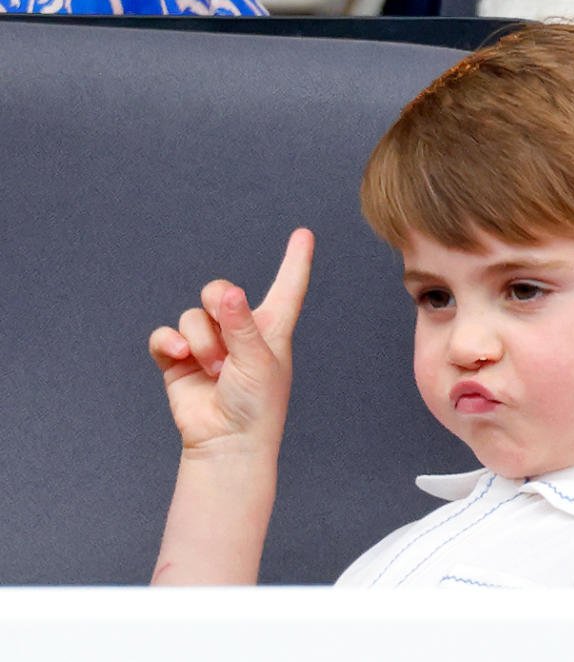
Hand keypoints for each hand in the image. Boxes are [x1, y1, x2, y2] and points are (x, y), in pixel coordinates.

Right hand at [148, 228, 314, 457]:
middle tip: (228, 352)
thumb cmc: (257, 406)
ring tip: (215, 372)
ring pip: (192, 316)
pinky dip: (169, 343)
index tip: (304, 234)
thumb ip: (242, 325)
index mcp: (272, 328)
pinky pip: (165, 335)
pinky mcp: (179, 360)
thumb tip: (228, 291)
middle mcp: (240, 331)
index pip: (287, 287)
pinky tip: (181, 359)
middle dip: (217, 313)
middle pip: (218, 291)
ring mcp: (208, 345)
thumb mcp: (259, 361)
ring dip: (201, 343)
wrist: (228, 443)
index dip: (296, 260)